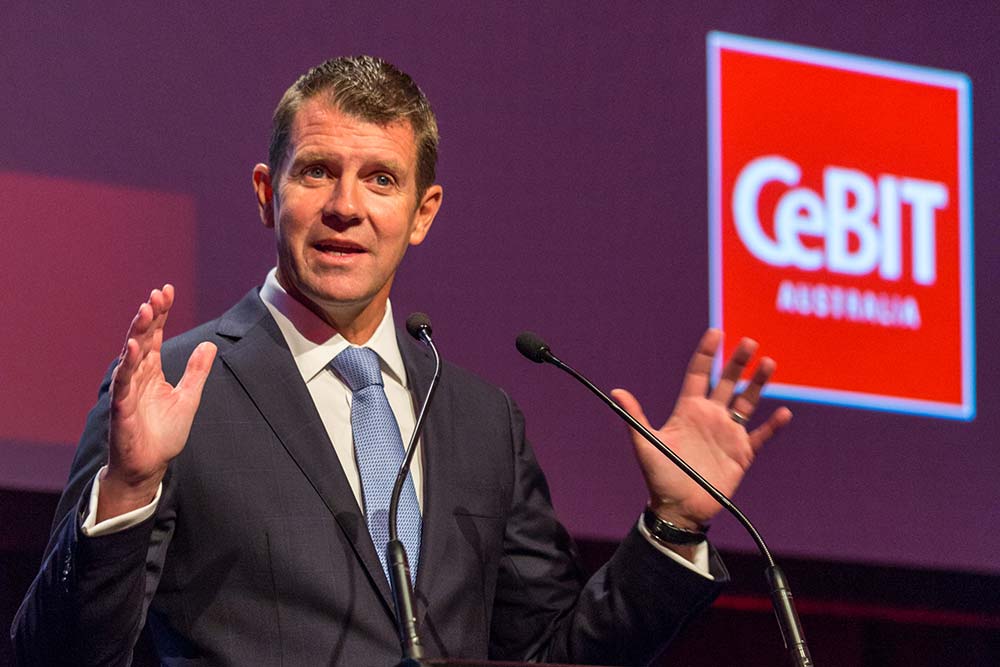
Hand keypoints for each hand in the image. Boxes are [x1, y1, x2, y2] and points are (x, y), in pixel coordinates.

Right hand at [98, 285, 216, 520]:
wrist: (149, 465)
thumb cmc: (164, 433)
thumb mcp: (189, 396)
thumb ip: (196, 371)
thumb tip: (209, 345)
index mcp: (152, 371)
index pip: (155, 335)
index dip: (161, 313)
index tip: (167, 291)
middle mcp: (138, 375)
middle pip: (142, 337)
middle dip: (149, 315)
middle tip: (157, 293)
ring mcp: (128, 389)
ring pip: (131, 354)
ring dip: (137, 332)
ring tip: (145, 309)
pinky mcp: (121, 407)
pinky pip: (123, 382)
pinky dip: (128, 364)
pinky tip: (133, 347)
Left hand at [611, 328, 790, 529]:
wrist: (678, 508)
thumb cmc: (659, 476)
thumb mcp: (645, 443)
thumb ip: (635, 416)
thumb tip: (617, 391)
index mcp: (688, 410)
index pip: (698, 374)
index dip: (707, 353)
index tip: (716, 332)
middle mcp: (710, 417)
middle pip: (727, 382)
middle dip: (738, 362)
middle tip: (750, 342)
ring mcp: (728, 433)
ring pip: (747, 402)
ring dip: (758, 383)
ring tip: (768, 363)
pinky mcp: (742, 453)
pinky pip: (760, 435)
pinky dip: (772, 425)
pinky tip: (783, 413)